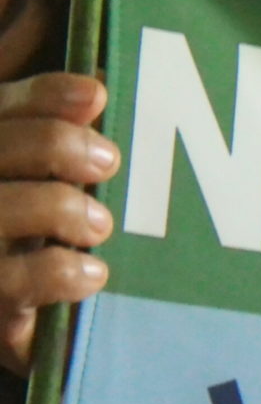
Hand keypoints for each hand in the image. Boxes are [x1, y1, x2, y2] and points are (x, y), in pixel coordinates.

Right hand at [0, 72, 117, 374]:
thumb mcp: (46, 177)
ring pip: (1, 210)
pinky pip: (14, 282)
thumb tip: (97, 83)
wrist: (14, 320)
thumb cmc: (33, 236)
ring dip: (61, 208)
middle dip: (57, 146)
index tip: (97, 95)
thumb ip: (53, 127)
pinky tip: (92, 272)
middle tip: (107, 161)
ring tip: (99, 225)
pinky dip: (62, 272)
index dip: (43, 95)